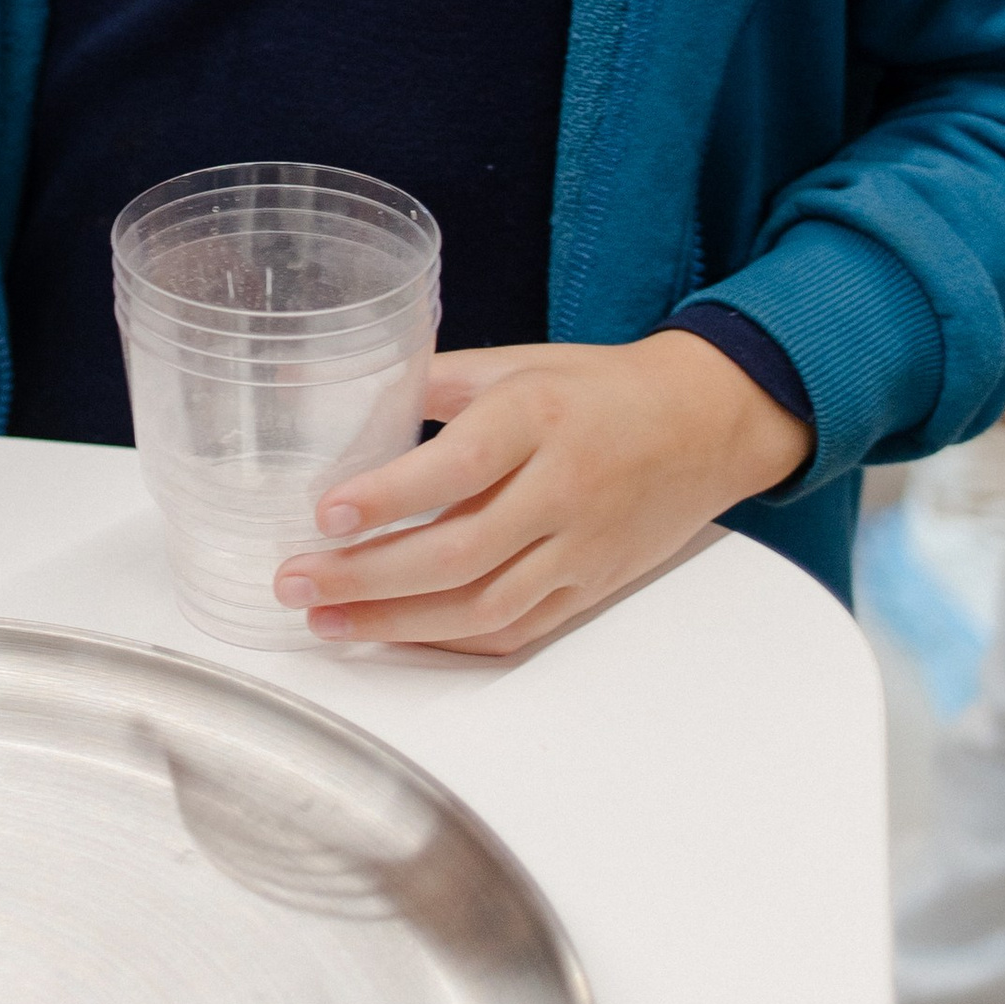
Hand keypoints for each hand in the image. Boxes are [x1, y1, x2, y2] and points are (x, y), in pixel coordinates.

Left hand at [272, 330, 811, 655]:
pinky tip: (394, 635)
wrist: (707, 423)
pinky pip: (517, 629)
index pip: (458, 466)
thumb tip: (310, 382)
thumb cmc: (596, 386)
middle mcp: (563, 487)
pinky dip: (450, 640)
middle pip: (459, 551)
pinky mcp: (592, 586)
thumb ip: (420, 378)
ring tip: (326, 622)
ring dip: (397, 622)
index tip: (325, 514)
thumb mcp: (513, 363)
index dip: (389, 496)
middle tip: (296, 583)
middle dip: (368, 577)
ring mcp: (582, 547)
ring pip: (483, 605)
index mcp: (538, 417)